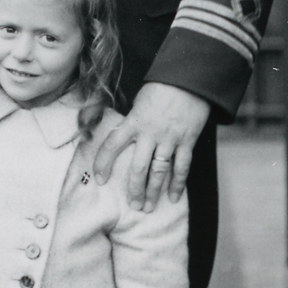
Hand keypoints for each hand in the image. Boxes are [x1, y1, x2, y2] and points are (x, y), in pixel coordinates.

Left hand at [92, 82, 210, 211]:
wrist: (188, 79)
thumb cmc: (160, 89)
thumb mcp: (139, 103)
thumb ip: (132, 123)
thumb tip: (125, 139)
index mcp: (133, 122)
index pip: (112, 145)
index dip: (103, 163)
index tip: (99, 179)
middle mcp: (150, 134)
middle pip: (138, 168)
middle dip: (134, 189)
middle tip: (132, 205)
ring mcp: (170, 139)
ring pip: (160, 172)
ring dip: (153, 192)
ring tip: (148, 207)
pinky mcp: (187, 141)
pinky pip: (182, 167)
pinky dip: (178, 184)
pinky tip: (173, 198)